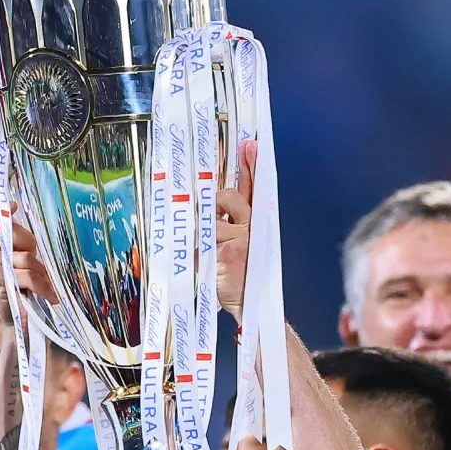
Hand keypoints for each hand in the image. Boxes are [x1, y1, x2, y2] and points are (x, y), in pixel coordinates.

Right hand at [0, 203, 61, 323]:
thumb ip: (28, 247)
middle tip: (42, 267)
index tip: (15, 204)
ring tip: (50, 290)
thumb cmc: (30, 292)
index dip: (0, 210)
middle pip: (12, 232)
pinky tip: (50, 297)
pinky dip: (42, 286)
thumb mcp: (32, 264)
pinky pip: (26, 276)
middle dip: (31, 246)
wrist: (22, 324)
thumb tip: (34, 232)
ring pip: (25, 258)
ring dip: (43, 275)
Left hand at [213, 140, 258, 321]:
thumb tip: (207, 205)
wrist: (250, 304)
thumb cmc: (241, 274)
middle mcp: (250, 227)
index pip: (254, 187)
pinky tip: (207, 264)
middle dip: (218, 201)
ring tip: (213, 252)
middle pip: (230, 196)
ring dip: (205, 235)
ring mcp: (239, 240)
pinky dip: (196, 253)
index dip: (251, 165)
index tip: (249, 145)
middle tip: (215, 213)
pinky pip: (201, 243)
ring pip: (212, 221)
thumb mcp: (239, 244)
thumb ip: (227, 222)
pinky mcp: (226, 254)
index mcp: (254, 222)